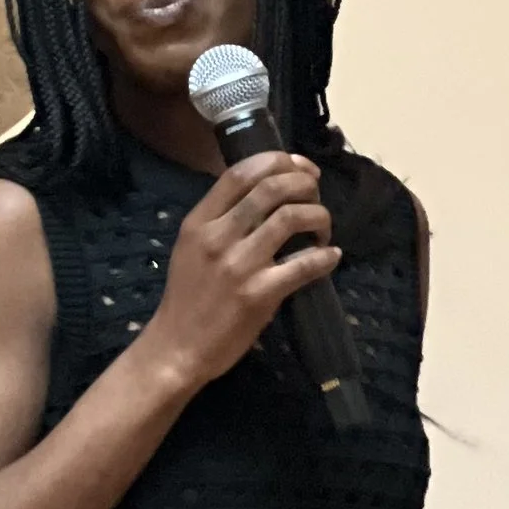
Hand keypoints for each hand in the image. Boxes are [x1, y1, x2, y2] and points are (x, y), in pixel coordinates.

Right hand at [140, 150, 339, 392]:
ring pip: (292, 218)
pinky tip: (331, 256)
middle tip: (315, 196)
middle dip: (305, 184)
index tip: (299, 167)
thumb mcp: (191, 246)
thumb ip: (221, 218)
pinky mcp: (260, 294)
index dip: (277, 161)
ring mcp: (240, 265)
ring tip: (322, 229)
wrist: (177, 347)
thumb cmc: (187, 296)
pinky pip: (304, 264)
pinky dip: (325, 256)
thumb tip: (266, 191)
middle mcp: (218, 237)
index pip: (240, 173)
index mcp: (199, 221)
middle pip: (272, 188)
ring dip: (319, 216)